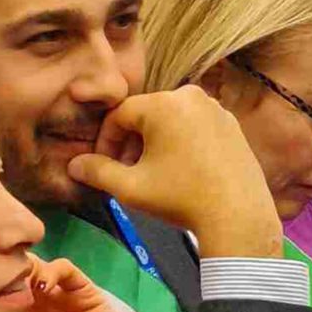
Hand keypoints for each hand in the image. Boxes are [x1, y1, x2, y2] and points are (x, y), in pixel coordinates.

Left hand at [8, 256, 161, 311]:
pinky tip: (44, 284)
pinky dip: (52, 270)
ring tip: (21, 283)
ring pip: (37, 265)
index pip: (0, 290)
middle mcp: (38, 301)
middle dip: (6, 270)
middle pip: (16, 272)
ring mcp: (59, 292)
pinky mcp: (82, 287)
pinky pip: (64, 268)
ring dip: (26, 268)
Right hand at [67, 86, 283, 258]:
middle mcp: (191, 96)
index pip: (120, 115)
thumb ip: (98, 171)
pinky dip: (182, 142)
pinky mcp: (232, 124)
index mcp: (164, 104)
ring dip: (156, 142)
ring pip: (172, 120)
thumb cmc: (180, 197)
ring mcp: (216, 108)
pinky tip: (182, 170)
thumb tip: (74, 164)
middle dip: (131, 142)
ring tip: (154, 174)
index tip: (103, 167)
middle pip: (146, 115)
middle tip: (128, 173)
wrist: (238, 215)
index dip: (105, 141)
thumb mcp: (131, 187)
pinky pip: (195, 126)